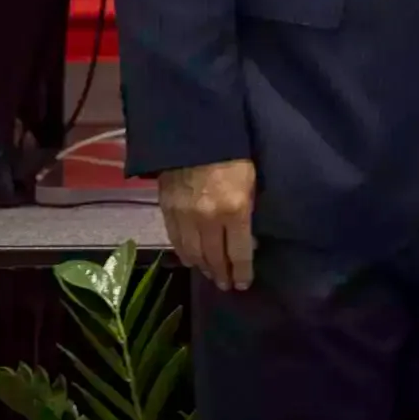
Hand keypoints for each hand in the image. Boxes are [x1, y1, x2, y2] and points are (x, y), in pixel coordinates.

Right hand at [158, 159, 256, 290]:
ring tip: (212, 276)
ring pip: (193, 253)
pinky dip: (184, 254)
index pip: (239, 253)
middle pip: (215, 258)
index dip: (242, 271)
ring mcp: (185, 217)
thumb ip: (248, 211)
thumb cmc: (233, 153)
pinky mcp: (167, 210)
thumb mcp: (251, 181)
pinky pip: (176, 241)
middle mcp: (208, 219)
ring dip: (203, 268)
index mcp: (234, 211)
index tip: (244, 283)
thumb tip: (249, 239)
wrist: (194, 133)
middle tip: (227, 285)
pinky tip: (191, 261)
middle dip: (222, 274)